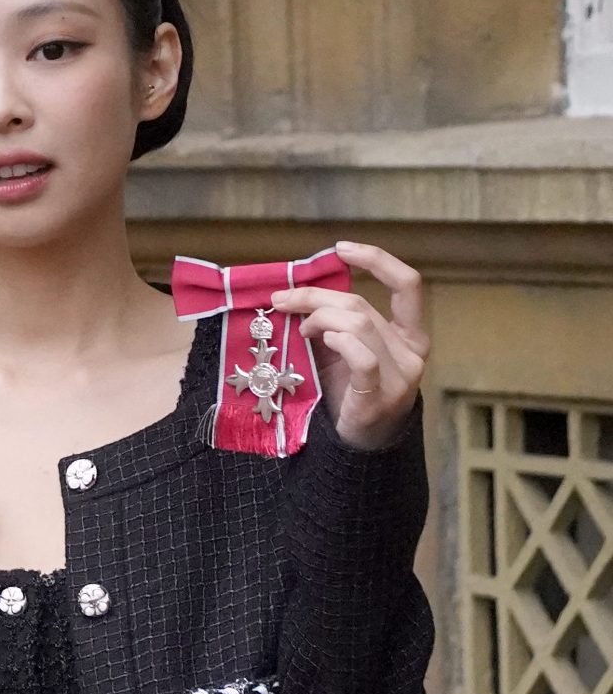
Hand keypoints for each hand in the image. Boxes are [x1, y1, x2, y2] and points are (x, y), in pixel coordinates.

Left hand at [269, 242, 428, 451]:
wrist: (359, 445)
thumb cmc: (349, 393)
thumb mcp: (343, 352)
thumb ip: (332, 324)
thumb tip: (291, 294)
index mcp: (410, 334)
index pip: (407, 284)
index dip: (378, 259)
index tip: (341, 249)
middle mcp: (412, 350)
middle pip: (361, 306)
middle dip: (315, 297)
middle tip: (282, 301)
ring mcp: (401, 374)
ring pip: (358, 325)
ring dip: (319, 320)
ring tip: (299, 331)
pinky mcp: (380, 395)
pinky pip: (362, 358)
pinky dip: (338, 343)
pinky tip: (320, 341)